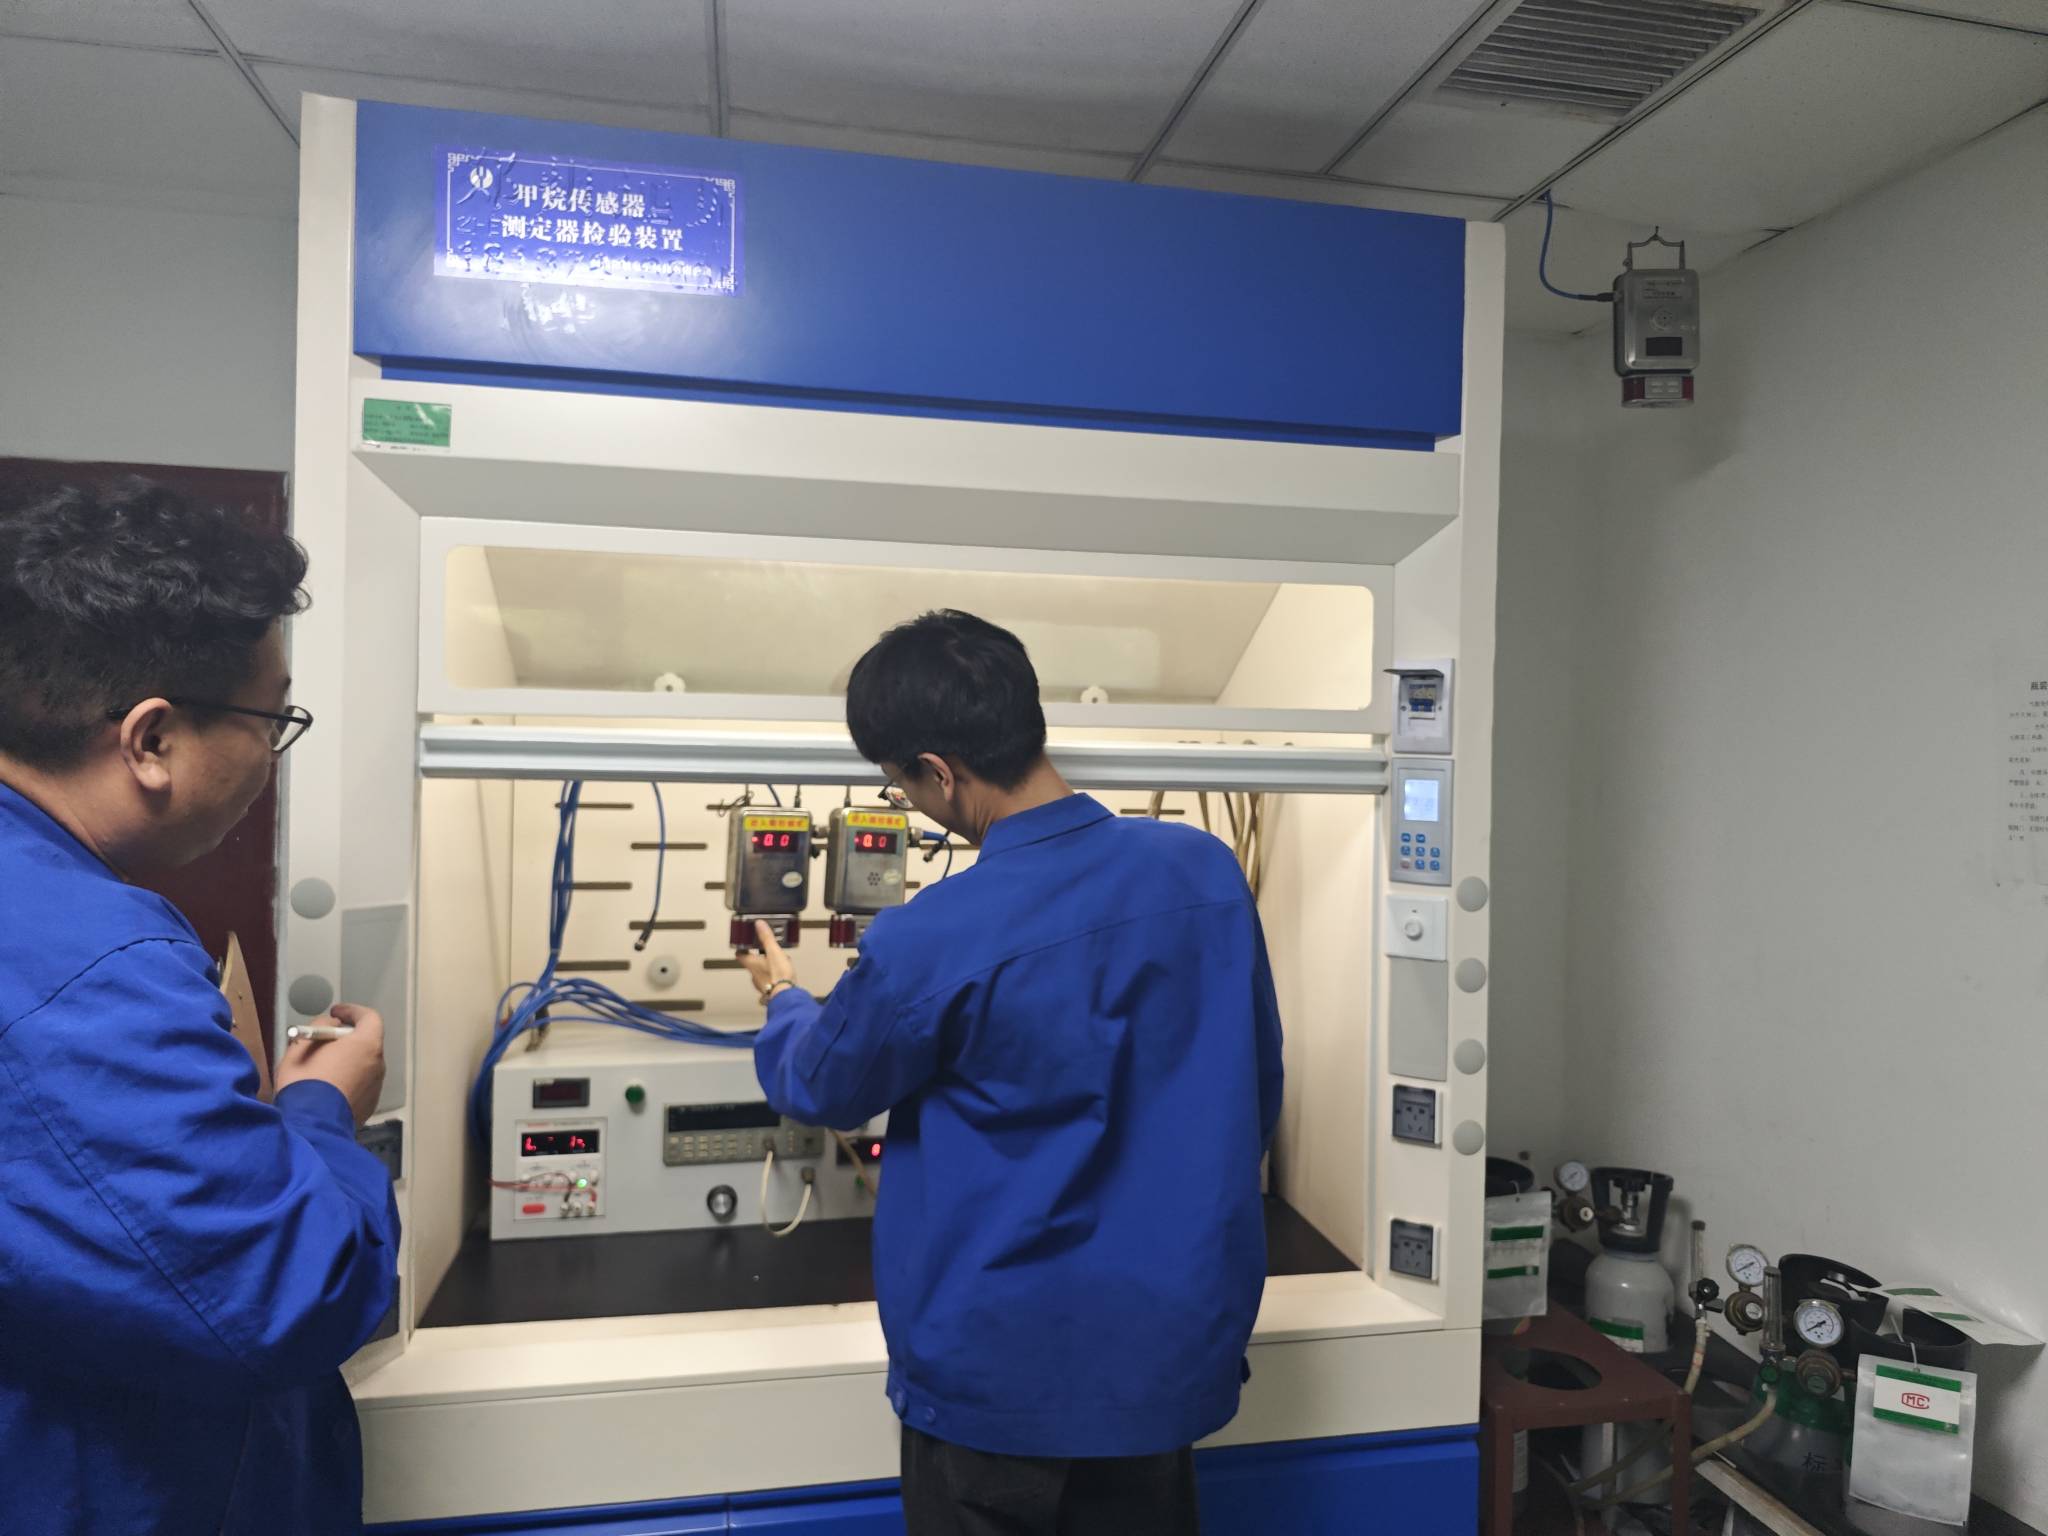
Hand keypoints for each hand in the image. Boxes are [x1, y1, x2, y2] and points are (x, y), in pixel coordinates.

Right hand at [274, 1003, 386, 1125]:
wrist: (310, 1125)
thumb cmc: (304, 1081)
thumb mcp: (302, 1044)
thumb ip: (321, 1027)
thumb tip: (332, 1024)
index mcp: (366, 1044)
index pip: (369, 1017)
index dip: (352, 1011)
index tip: (335, 1013)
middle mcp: (378, 1064)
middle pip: (367, 1042)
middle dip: (348, 1038)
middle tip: (325, 1040)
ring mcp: (376, 1086)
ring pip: (363, 1065)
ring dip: (348, 1061)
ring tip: (323, 1066)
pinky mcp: (369, 1106)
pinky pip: (360, 1085)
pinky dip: (348, 1081)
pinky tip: (328, 1087)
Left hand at [740, 921, 797, 1002]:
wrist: (786, 995)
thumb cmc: (778, 975)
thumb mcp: (774, 952)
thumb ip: (767, 938)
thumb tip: (759, 924)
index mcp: (751, 964)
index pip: (740, 954)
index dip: (741, 948)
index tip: (744, 943)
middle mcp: (754, 975)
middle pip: (751, 963)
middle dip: (758, 956)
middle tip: (765, 949)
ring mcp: (761, 984)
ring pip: (760, 972)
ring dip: (767, 966)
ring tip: (778, 961)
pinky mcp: (770, 990)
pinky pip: (769, 980)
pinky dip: (773, 976)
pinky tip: (782, 974)